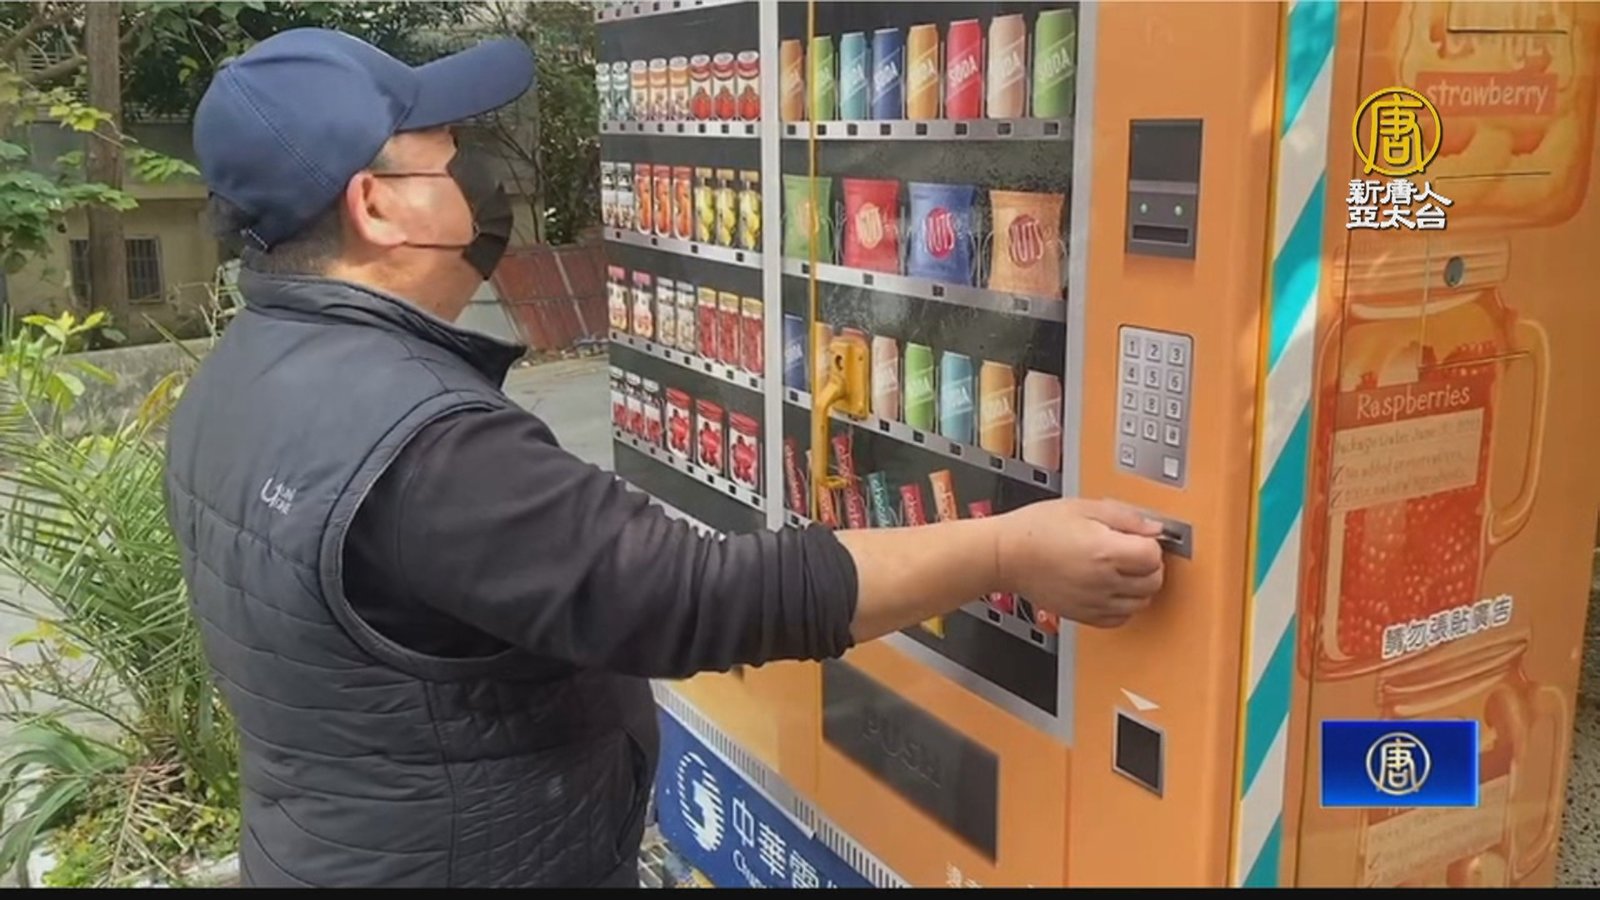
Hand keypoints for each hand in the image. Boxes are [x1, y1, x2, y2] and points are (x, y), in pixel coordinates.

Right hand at [994, 498, 1166, 628]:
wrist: (1006, 556)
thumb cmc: (1036, 529)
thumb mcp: (1084, 507)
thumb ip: (1124, 517)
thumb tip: (1154, 528)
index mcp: (1106, 551)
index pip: (1154, 556)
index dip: (1151, 544)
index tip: (1141, 538)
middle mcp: (1103, 581)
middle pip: (1153, 582)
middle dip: (1149, 566)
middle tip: (1134, 552)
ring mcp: (1094, 602)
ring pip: (1140, 603)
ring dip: (1138, 587)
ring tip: (1121, 570)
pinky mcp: (1084, 615)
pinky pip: (1119, 619)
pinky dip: (1122, 606)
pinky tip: (1111, 589)